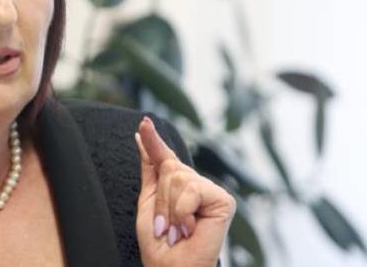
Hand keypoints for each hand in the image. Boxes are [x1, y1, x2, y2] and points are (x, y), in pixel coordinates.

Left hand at [134, 117, 235, 266]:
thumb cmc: (160, 244)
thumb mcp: (149, 201)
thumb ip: (150, 168)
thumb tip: (142, 134)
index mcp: (176, 185)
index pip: (164, 156)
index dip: (153, 140)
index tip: (143, 122)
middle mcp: (196, 184)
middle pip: (169, 166)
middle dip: (161, 200)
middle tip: (166, 227)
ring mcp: (211, 191)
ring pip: (178, 176)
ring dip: (170, 210)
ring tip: (177, 231)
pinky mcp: (223, 200)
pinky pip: (191, 189)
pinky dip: (183, 212)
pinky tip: (190, 229)